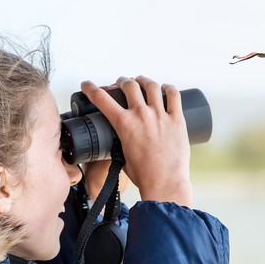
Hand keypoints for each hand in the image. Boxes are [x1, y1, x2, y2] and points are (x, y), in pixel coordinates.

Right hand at [79, 76, 192, 205]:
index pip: (102, 98)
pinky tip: (166, 88)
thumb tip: (119, 140)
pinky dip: (169, 88)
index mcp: (124, 124)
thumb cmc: (144, 175)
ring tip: (142, 81)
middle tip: (122, 84)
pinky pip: (174, 95)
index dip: (91, 88)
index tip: (87, 85)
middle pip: (129, 85)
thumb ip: (120, 143)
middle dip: (122, 82)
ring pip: (151, 86)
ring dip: (143, 81)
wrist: (165, 182)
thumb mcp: (122, 156)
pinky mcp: (177, 120)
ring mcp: (160, 115)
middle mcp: (141, 115)